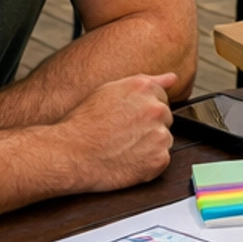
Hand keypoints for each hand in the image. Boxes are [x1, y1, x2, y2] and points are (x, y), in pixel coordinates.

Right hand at [53, 72, 175, 193]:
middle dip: (148, 126)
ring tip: (122, 148)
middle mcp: (155, 109)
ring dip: (149, 144)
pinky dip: (148, 163)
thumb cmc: (82, 124)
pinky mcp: (159, 159)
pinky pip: (161, 160)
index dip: (142, 111)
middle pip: (165, 118)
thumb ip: (146, 82)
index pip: (161, 97)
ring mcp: (159, 134)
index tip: (128, 119)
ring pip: (163, 139)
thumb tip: (172, 78)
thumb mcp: (108, 91)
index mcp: (144, 88)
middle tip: (123, 134)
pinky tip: (127, 161)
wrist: (69, 154)